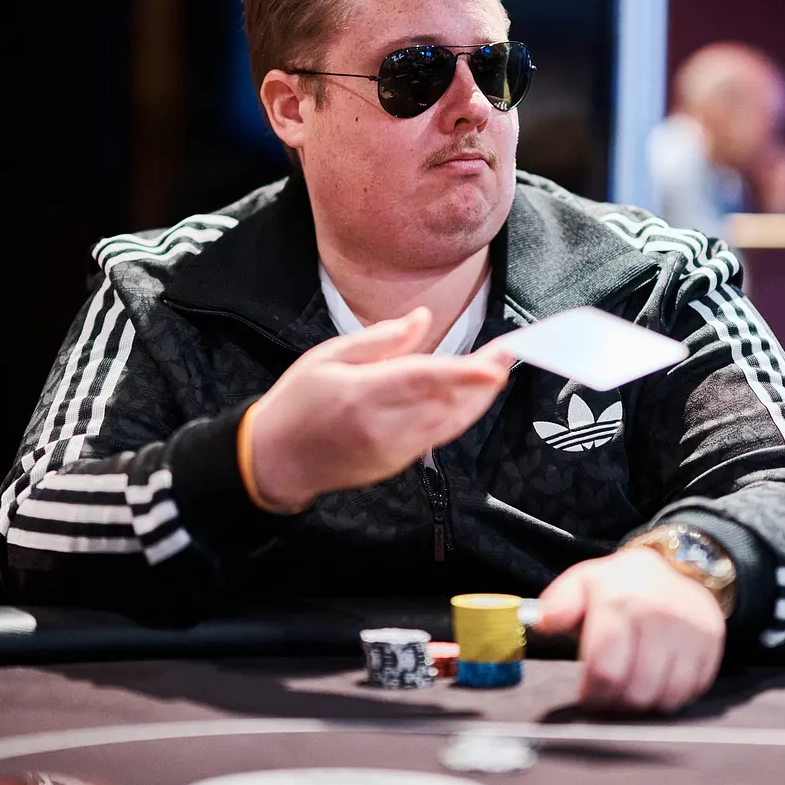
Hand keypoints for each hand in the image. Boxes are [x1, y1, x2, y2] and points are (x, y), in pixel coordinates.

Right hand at [249, 308, 513, 512]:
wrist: (275, 461)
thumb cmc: (297, 401)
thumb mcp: (327, 357)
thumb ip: (379, 340)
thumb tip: (422, 319)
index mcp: (362, 393)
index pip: (423, 380)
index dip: (464, 373)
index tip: (496, 362)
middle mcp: (382, 425)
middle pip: (446, 402)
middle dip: (482, 379)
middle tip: (509, 353)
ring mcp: (392, 450)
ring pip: (449, 422)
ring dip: (477, 398)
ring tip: (497, 370)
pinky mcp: (396, 464)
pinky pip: (437, 436)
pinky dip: (458, 415)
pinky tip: (471, 396)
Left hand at [538, 548, 725, 712]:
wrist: (679, 567)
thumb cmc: (622, 585)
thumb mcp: (584, 582)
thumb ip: (558, 602)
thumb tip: (544, 621)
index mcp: (620, 598)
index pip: (605, 670)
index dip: (593, 693)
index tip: (588, 694)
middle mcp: (659, 613)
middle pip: (635, 691)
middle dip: (616, 702)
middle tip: (609, 695)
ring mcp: (690, 629)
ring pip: (663, 697)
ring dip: (643, 703)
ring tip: (633, 687)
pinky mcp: (712, 644)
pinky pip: (689, 692)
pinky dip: (670, 695)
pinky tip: (658, 680)